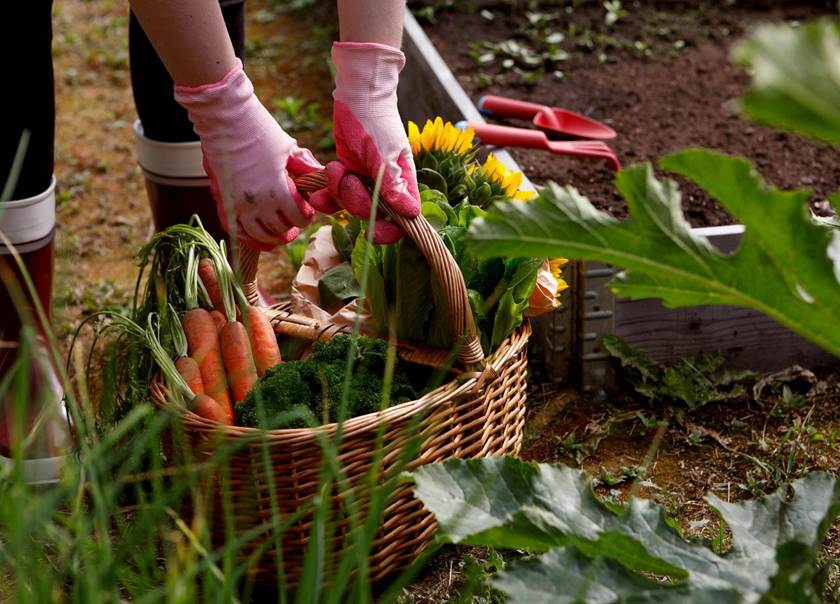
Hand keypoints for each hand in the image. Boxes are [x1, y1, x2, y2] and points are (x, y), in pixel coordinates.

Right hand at [174, 59, 322, 249]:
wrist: (224, 119)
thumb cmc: (259, 129)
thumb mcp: (288, 148)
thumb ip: (306, 167)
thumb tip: (321, 176)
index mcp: (278, 190)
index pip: (299, 218)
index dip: (306, 215)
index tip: (305, 208)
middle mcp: (258, 203)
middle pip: (281, 229)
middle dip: (291, 225)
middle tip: (293, 217)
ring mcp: (238, 205)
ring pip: (259, 236)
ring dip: (272, 236)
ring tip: (279, 231)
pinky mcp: (223, 202)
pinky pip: (236, 231)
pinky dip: (249, 237)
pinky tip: (258, 233)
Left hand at [308, 42, 419, 243]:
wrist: (359, 95)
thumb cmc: (377, 122)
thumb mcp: (385, 155)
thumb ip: (393, 185)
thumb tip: (411, 214)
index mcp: (403, 183)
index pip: (403, 219)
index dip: (389, 231)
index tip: (372, 230)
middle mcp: (386, 186)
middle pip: (372, 215)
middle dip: (355, 202)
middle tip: (348, 179)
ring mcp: (365, 181)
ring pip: (351, 206)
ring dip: (338, 194)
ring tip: (335, 170)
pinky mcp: (347, 173)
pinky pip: (335, 196)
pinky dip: (325, 196)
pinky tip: (317, 192)